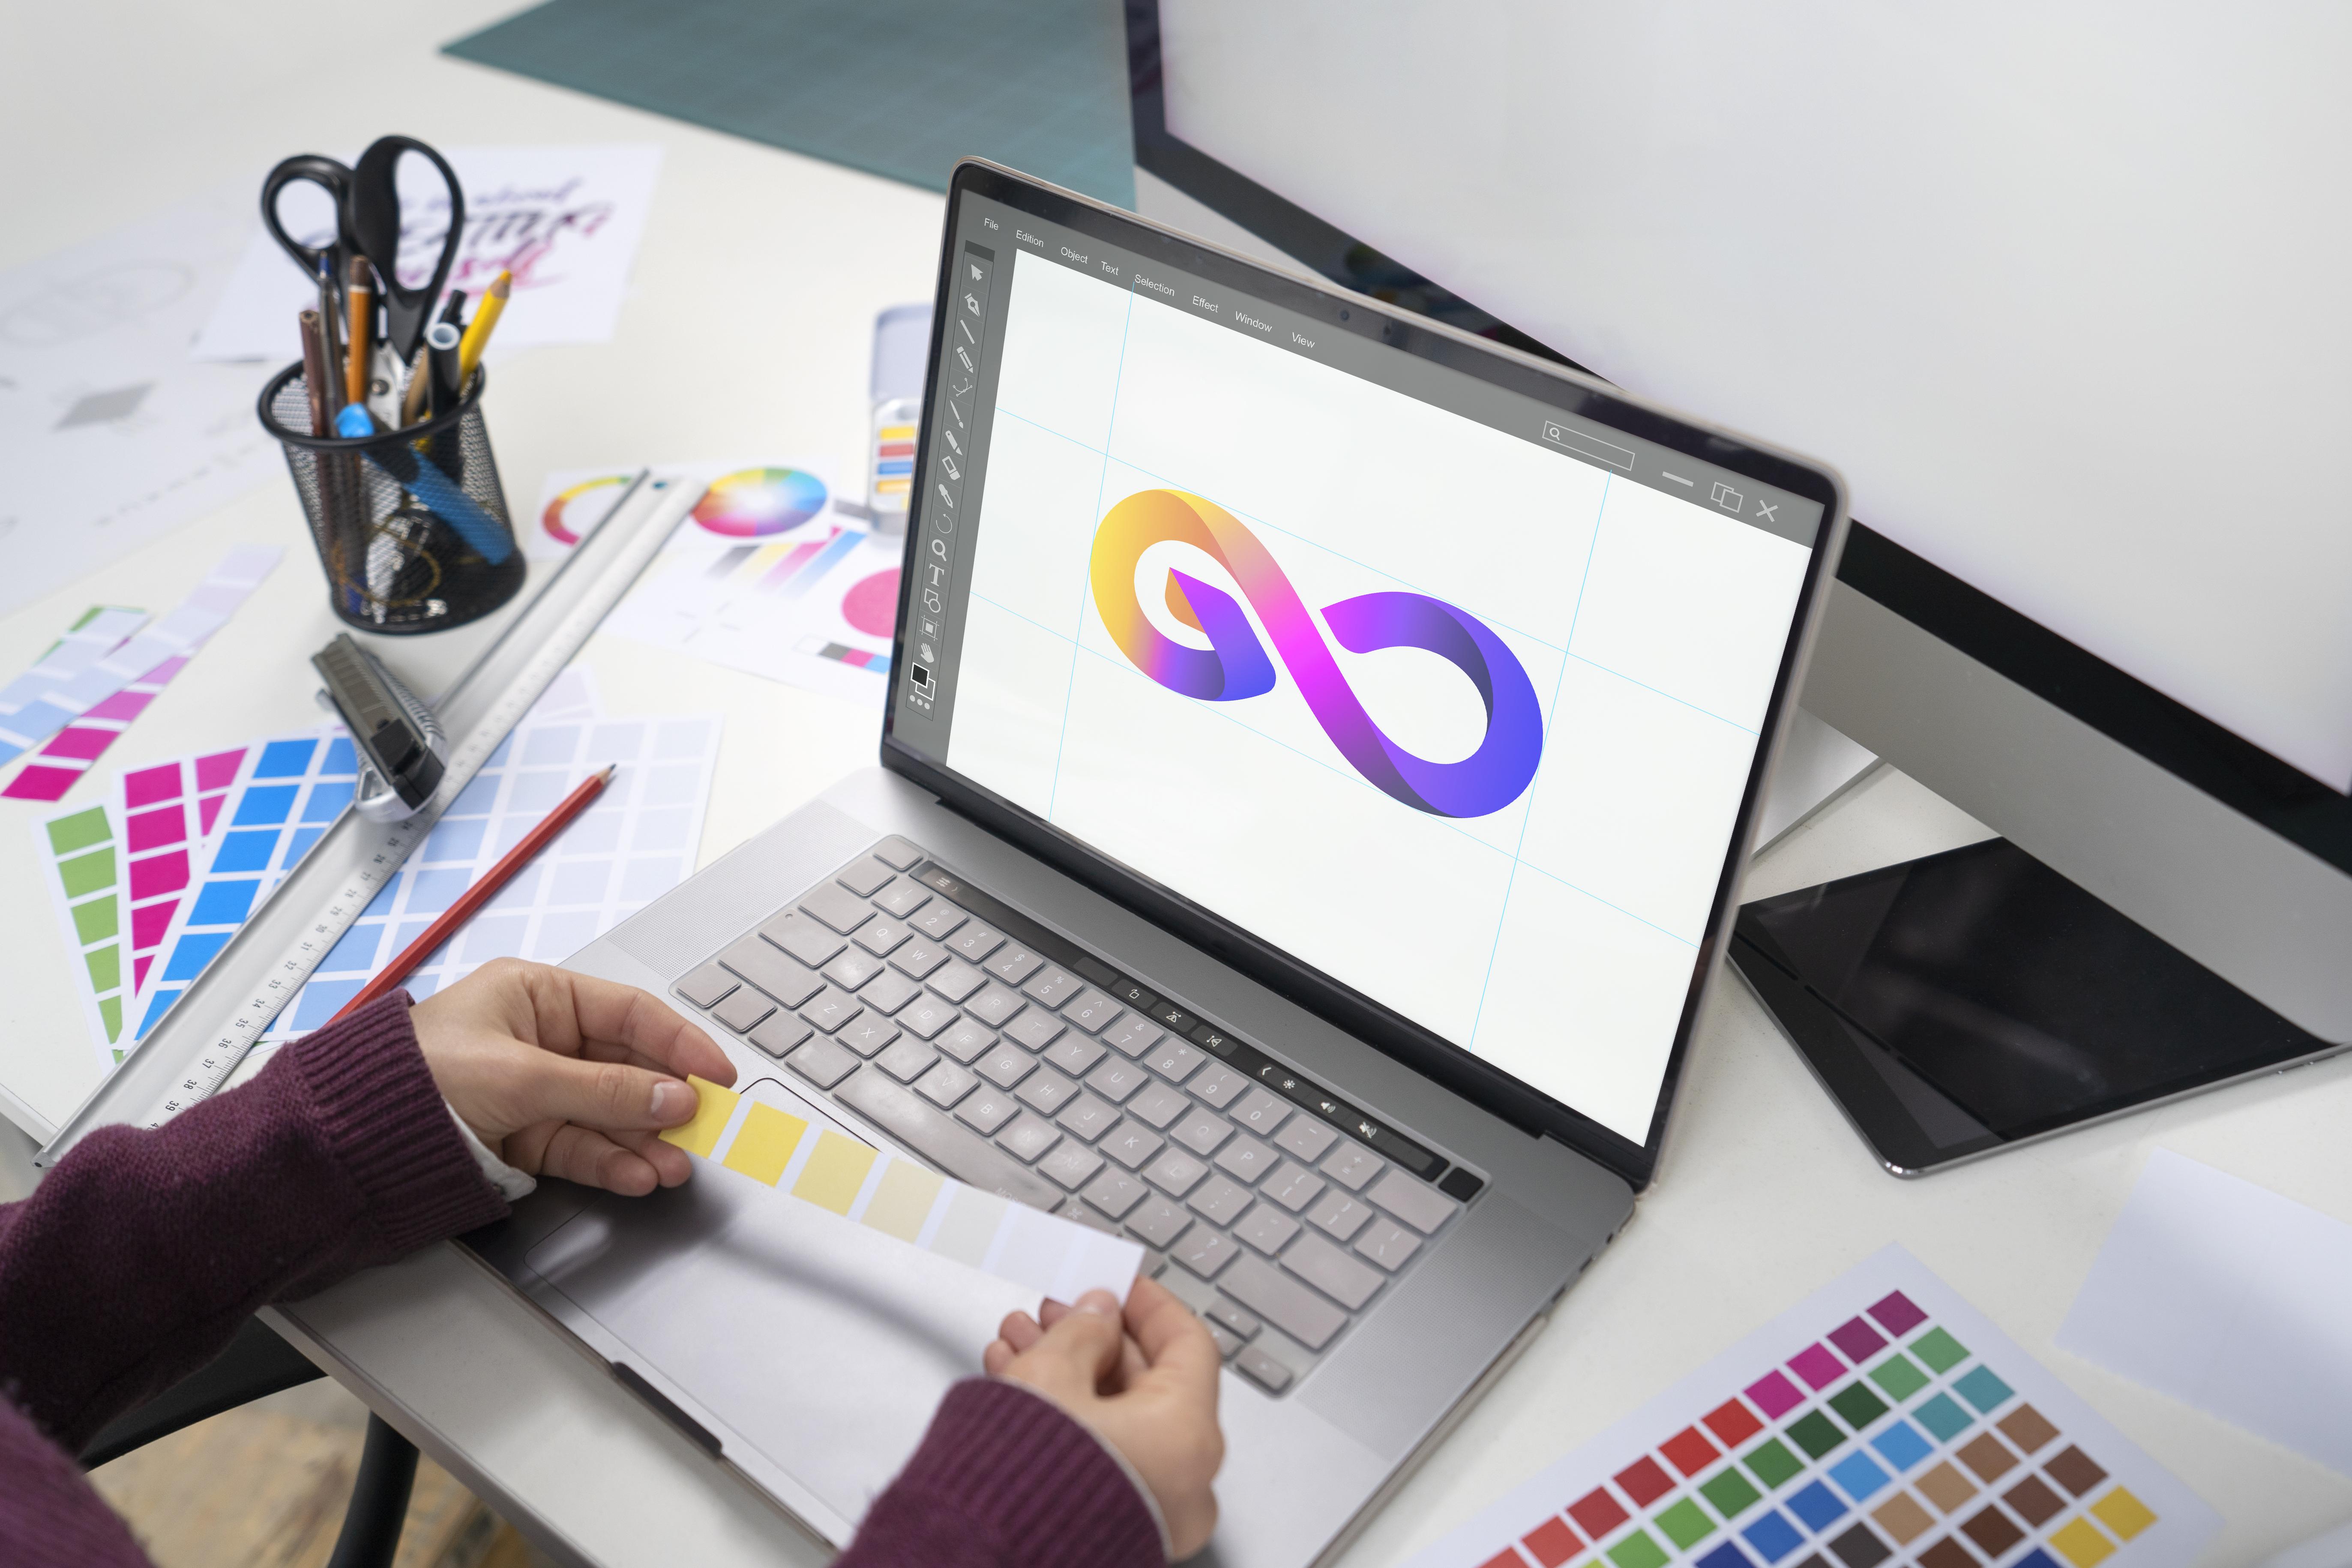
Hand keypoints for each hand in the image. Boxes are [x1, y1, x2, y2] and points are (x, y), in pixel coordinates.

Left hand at [409, 958, 735, 1195]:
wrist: (344, 1143)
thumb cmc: (413, 1080)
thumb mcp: (519, 1077)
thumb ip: (603, 1090)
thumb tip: (673, 1097)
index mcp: (536, 996)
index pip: (628, 1013)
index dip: (679, 1042)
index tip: (716, 1072)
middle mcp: (540, 1039)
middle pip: (625, 1067)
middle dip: (665, 1102)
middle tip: (706, 1128)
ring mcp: (533, 1091)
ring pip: (608, 1115)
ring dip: (645, 1142)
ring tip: (676, 1165)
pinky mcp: (523, 1137)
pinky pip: (581, 1147)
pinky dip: (611, 1163)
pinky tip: (638, 1175)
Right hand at [983, 1276, 1223, 1557]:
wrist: (975, 1554)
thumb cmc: (1022, 1482)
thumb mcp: (1050, 1374)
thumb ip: (1083, 1330)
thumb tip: (1098, 1315)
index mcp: (1187, 1438)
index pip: (1188, 1345)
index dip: (1149, 1304)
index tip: (1121, 1283)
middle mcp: (1182, 1484)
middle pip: (1145, 1383)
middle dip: (1091, 1339)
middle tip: (1057, 1311)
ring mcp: (1147, 1512)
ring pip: (1115, 1419)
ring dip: (1067, 1372)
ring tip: (1021, 1339)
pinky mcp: (1109, 1528)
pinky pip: (1100, 1455)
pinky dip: (1065, 1417)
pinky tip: (1017, 1382)